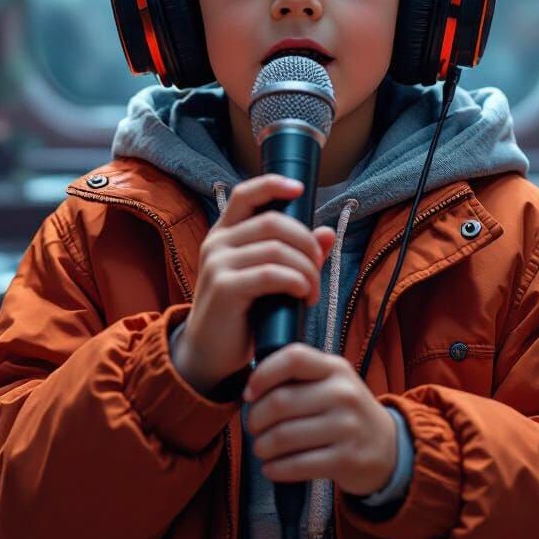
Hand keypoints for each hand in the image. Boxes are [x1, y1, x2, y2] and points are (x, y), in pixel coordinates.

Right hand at [172, 175, 336, 394]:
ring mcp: (217, 264)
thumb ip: (295, 253)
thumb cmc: (243, 312)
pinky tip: (303, 296)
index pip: (246, 194)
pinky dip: (296, 281)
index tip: (301, 189)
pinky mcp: (224, 288)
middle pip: (274, 222)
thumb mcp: (269, 279)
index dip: (273, 185)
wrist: (210, 353)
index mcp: (225, 233)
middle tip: (318, 270)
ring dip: (307, 269)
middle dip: (307, 243)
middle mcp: (217, 243)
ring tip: (312, 292)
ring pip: (277, 248)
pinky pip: (271, 274)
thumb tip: (327, 233)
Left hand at [243, 343, 397, 496]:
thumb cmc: (346, 412)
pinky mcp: (346, 460)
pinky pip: (297, 465)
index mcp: (335, 368)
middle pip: (280, 402)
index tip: (249, 393)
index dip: (263, 374)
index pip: (293, 358)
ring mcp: (347, 427)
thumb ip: (299, 378)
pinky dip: (275, 469)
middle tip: (253, 428)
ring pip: (284, 436)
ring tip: (261, 448)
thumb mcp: (333, 383)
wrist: (388, 447)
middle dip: (255, 419)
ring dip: (262, 446)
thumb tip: (251, 390)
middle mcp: (343, 394)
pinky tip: (271, 468)